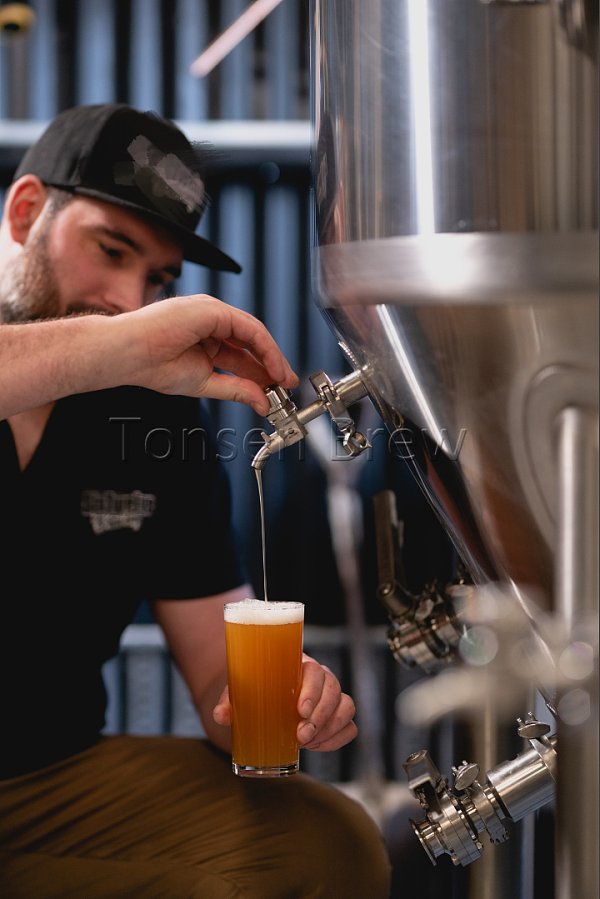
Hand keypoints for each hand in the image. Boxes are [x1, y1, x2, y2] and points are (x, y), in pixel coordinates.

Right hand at [117, 294, 297, 412]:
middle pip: (251, 342)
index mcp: (204, 338)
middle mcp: (209, 323)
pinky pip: (248, 328)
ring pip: (253, 333)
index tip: (275, 389)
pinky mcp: (212, 310)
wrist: (128, 355)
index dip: (261, 371)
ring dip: (272, 357)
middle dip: (271, 365)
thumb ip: (235, 389)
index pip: (241, 353)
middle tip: (286, 386)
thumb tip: (260, 401)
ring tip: (283, 379)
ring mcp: (211, 313)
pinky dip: (265, 348)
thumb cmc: (151, 366)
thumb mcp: (203, 383)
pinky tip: (273, 366)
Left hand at [212, 654, 357, 752]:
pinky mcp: (335, 719)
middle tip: (300, 736)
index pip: (316, 671)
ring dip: (330, 728)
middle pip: (334, 690)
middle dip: (320, 717)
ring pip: (347, 707)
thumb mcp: (238, 690)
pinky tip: (317, 746)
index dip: (313, 691)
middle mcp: (320, 678)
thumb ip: (229, 700)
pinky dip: (337, 739)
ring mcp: (330, 698)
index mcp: (298, 664)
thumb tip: (221, 715)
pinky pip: (349, 728)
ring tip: (307, 742)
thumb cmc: (252, 687)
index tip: (299, 711)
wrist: (259, 697)